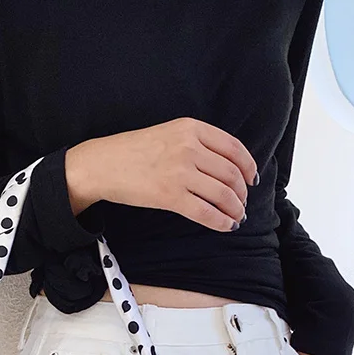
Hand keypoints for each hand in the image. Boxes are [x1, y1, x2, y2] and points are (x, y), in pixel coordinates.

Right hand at [64, 117, 256, 232]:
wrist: (102, 165)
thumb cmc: (132, 151)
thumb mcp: (168, 133)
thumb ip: (196, 142)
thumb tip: (225, 167)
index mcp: (191, 128)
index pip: (233, 148)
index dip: (248, 166)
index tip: (251, 179)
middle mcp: (189, 148)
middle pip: (231, 173)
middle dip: (242, 192)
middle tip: (242, 202)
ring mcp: (180, 172)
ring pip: (223, 194)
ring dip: (235, 209)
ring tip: (236, 216)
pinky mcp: (170, 196)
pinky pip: (206, 212)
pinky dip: (221, 221)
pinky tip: (225, 226)